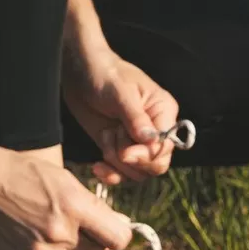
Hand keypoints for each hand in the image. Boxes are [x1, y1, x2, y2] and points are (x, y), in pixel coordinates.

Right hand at [0, 125, 132, 249]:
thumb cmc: (16, 170)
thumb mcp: (61, 176)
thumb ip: (90, 204)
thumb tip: (118, 224)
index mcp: (74, 205)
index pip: (119, 238)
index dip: (118, 232)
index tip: (109, 227)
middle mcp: (60, 232)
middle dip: (93, 240)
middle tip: (76, 224)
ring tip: (58, 236)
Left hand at [62, 48, 179, 184]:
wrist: (81, 75)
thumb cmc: (105, 75)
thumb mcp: (121, 93)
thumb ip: (135, 118)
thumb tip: (151, 140)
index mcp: (163, 113)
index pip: (167, 147)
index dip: (147, 155)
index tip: (126, 152)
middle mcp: (155, 131)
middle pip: (156, 165)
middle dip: (133, 161)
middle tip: (115, 149)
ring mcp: (136, 143)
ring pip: (137, 172)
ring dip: (117, 162)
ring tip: (106, 137)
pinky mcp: (118, 150)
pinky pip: (121, 174)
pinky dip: (110, 174)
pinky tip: (97, 166)